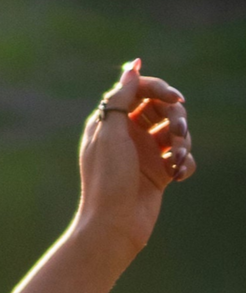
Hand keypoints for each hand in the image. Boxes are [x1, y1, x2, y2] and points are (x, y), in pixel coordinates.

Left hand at [78, 59, 194, 255]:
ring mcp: (144, 153)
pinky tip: (178, 175)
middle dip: (176, 118)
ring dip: (182, 142)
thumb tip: (133, 67)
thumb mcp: (111, 134)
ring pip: (175, 132)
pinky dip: (185, 163)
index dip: (159, 89)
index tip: (175, 98)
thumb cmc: (107, 179)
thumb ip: (121, 99)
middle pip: (162, 109)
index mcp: (110, 121)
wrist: (114, 224)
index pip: (139, 90)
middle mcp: (128, 134)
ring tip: (177, 161)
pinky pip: (182, 158)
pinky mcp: (159, 172)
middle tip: (178, 133)